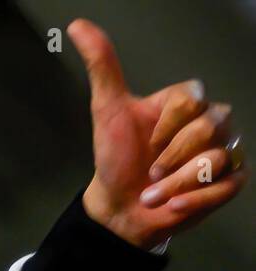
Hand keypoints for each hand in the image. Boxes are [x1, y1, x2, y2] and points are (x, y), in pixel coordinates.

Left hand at [68, 18, 246, 248]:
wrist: (117, 208)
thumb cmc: (115, 160)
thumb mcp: (107, 111)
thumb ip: (102, 68)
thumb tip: (78, 26)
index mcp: (184, 103)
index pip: (193, 98)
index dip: (167, 126)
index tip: (147, 141)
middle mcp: (208, 124)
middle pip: (210, 126)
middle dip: (172, 156)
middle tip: (151, 171)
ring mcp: (221, 152)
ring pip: (217, 158)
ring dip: (177, 182)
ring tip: (155, 192)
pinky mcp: (227, 182)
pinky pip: (228, 185)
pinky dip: (195, 199)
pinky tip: (172, 205)